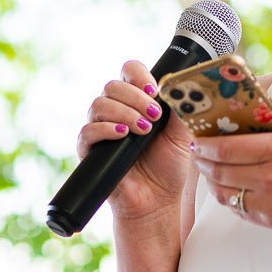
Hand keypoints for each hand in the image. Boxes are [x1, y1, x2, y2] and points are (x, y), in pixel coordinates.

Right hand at [75, 60, 194, 228]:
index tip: (154, 90)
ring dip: (124, 113)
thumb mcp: (183, 134)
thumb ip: (182, 109)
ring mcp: (100, 129)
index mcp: (136, 101)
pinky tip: (123, 135)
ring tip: (143, 130)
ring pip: (99, 104)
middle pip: (113, 85)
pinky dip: (105, 129)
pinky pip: (88, 130)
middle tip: (154, 116)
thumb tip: (183, 86)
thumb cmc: (168, 166)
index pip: (129, 72)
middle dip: (136, 97)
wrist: (157, 200)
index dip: (139, 75)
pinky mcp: (90, 150)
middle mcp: (115, 111)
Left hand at [193, 69, 271, 250]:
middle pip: (221, 171)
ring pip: (226, 194)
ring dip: (213, 183)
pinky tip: (232, 191)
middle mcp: (270, 177)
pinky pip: (241, 210)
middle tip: (199, 155)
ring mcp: (270, 202)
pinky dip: (231, 200)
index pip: (229, 147)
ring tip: (210, 173)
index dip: (208, 145)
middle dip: (204, 163)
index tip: (200, 140)